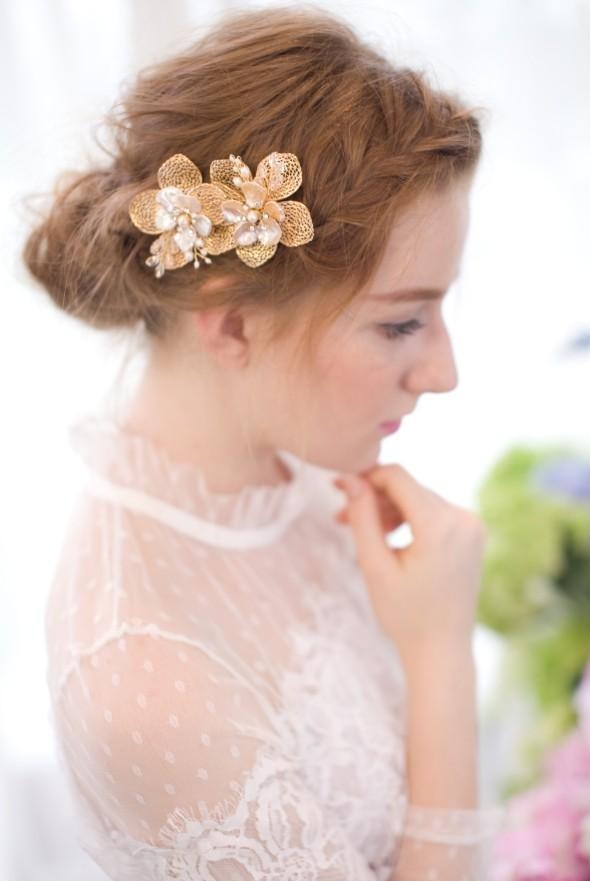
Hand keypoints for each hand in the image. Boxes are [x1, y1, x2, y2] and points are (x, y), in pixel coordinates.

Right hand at [333, 464, 486, 666]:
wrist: (442, 649)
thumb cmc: (405, 615)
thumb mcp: (374, 565)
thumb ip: (362, 517)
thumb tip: (349, 478)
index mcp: (440, 526)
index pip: (397, 477)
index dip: (365, 478)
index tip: (339, 490)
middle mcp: (463, 518)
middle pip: (408, 488)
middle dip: (374, 499)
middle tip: (341, 520)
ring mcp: (472, 525)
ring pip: (419, 499)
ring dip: (390, 510)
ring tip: (364, 534)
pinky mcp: (472, 533)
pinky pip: (434, 512)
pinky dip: (410, 519)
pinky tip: (391, 540)